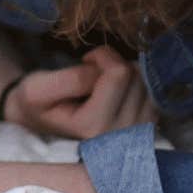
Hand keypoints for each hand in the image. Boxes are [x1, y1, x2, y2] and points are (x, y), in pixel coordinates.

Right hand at [2, 46, 157, 139]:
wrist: (40, 124)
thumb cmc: (37, 104)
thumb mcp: (39, 88)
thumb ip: (71, 78)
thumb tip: (105, 71)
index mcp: (93, 127)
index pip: (119, 73)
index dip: (102, 55)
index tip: (85, 60)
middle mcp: (119, 137)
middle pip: (137, 77)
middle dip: (115, 64)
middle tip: (93, 72)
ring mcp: (136, 136)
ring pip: (147, 83)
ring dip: (127, 74)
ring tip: (103, 83)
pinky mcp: (145, 131)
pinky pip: (154, 94)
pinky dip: (137, 85)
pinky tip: (118, 92)